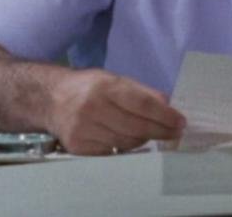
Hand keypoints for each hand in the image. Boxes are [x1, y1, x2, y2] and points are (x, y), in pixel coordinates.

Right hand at [43, 68, 185, 154]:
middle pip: (136, 127)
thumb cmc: (88, 87)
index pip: (142, 104)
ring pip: (126, 142)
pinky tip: (130, 140)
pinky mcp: (78, 147)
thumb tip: (168, 105)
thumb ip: (142, 92)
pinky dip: (125, 147)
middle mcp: (93, 109)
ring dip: (144, 139)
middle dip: (161, 131)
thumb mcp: (114, 79)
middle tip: (175, 133)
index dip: (165, 116)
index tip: (180, 122)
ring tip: (152, 134)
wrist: (50, 99)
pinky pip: (112, 152)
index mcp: (105, 87)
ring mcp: (84, 130)